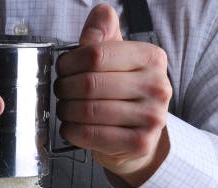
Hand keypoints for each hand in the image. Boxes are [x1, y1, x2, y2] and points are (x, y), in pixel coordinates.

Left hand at [55, 4, 171, 187]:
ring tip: (64, 109)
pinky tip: (71, 127)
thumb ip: (104, 36)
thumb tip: (101, 13)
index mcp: (151, 59)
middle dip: (64, 88)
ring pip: (89, 110)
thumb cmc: (122, 96)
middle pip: (91, 83)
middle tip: (60, 91)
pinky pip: (92, 134)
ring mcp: (152, 117)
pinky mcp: (140, 143)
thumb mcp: (116, 60)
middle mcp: (157, 86)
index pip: (97, 54)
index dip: (70, 63)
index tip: (62, 69)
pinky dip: (73, 131)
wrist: (136, 139)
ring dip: (66, 111)